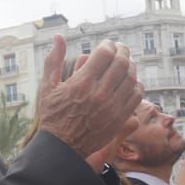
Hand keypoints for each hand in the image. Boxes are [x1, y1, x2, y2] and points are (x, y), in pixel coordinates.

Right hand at [35, 35, 144, 165]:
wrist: (62, 148)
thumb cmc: (53, 115)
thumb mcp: (48, 86)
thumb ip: (53, 59)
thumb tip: (58, 36)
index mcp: (81, 83)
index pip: (105, 54)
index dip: (108, 44)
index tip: (106, 44)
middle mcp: (99, 94)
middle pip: (121, 63)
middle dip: (122, 51)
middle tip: (120, 48)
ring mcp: (112, 107)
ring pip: (131, 78)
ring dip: (131, 65)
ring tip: (125, 62)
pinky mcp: (120, 118)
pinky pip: (136, 95)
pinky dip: (136, 84)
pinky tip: (129, 81)